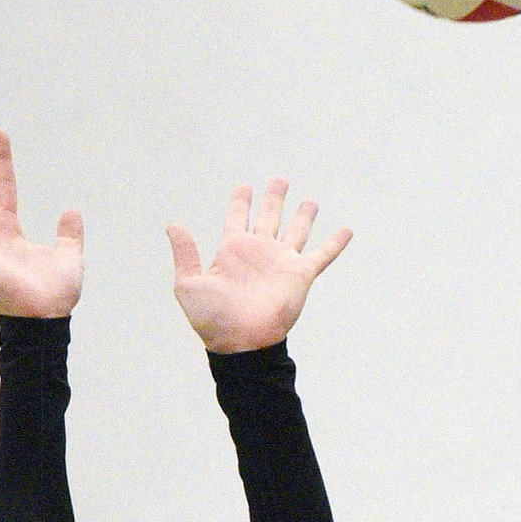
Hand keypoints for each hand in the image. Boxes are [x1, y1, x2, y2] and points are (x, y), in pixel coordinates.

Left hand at [167, 179, 351, 352]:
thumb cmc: (213, 319)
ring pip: (296, 230)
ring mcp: (282, 262)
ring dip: (304, 215)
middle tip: (280, 180)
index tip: (245, 186)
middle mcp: (260, 252)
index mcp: (233, 251)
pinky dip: (335, 243)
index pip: (238, 217)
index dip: (241, 201)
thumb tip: (173, 226)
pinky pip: (322, 255)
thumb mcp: (188, 285)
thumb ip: (185, 254)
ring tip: (311, 200)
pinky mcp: (300, 275)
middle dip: (274, 198)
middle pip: (269, 216)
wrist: (242, 341)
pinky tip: (347, 230)